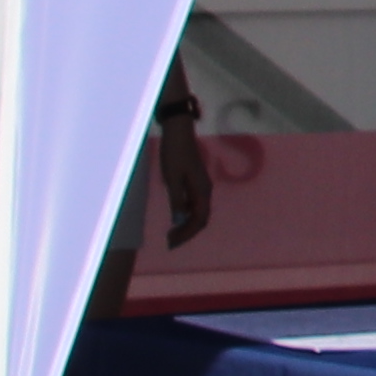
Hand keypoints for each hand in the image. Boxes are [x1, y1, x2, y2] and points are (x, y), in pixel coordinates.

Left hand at [155, 111, 218, 247]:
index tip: (173, 243)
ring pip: (198, 213)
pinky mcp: (195, 183)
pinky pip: (194, 205)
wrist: (178, 132)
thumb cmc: (174, 154)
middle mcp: (205, 191)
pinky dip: (185, 215)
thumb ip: (177, 200)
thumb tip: (179, 221)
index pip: (199, 220)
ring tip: (171, 234)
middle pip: (201, 219)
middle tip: (170, 242)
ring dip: (186, 225)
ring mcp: (201, 187)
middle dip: (187, 233)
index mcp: (202, 191)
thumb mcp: (172, 178)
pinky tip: (175, 218)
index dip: (187, 234)